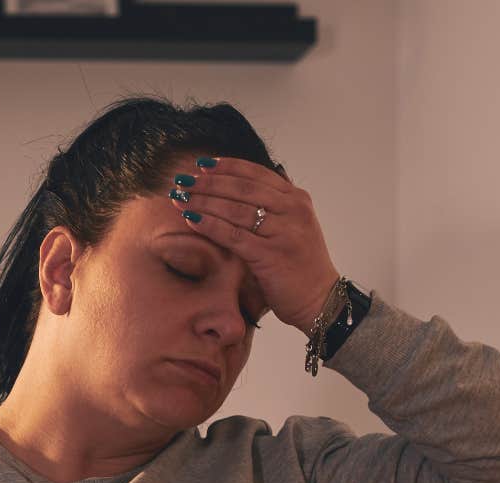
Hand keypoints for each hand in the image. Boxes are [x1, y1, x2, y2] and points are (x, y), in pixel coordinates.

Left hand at [170, 157, 340, 336]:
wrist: (319, 299)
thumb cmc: (299, 264)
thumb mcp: (293, 224)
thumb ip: (273, 204)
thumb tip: (240, 182)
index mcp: (297, 198)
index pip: (256, 174)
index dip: (226, 167)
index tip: (201, 165)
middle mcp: (293, 210)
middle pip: (242, 188)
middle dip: (208, 183)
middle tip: (182, 180)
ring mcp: (284, 232)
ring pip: (235, 210)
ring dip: (203, 201)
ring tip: (179, 198)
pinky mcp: (271, 255)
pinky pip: (233, 235)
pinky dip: (210, 225)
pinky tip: (191, 219)